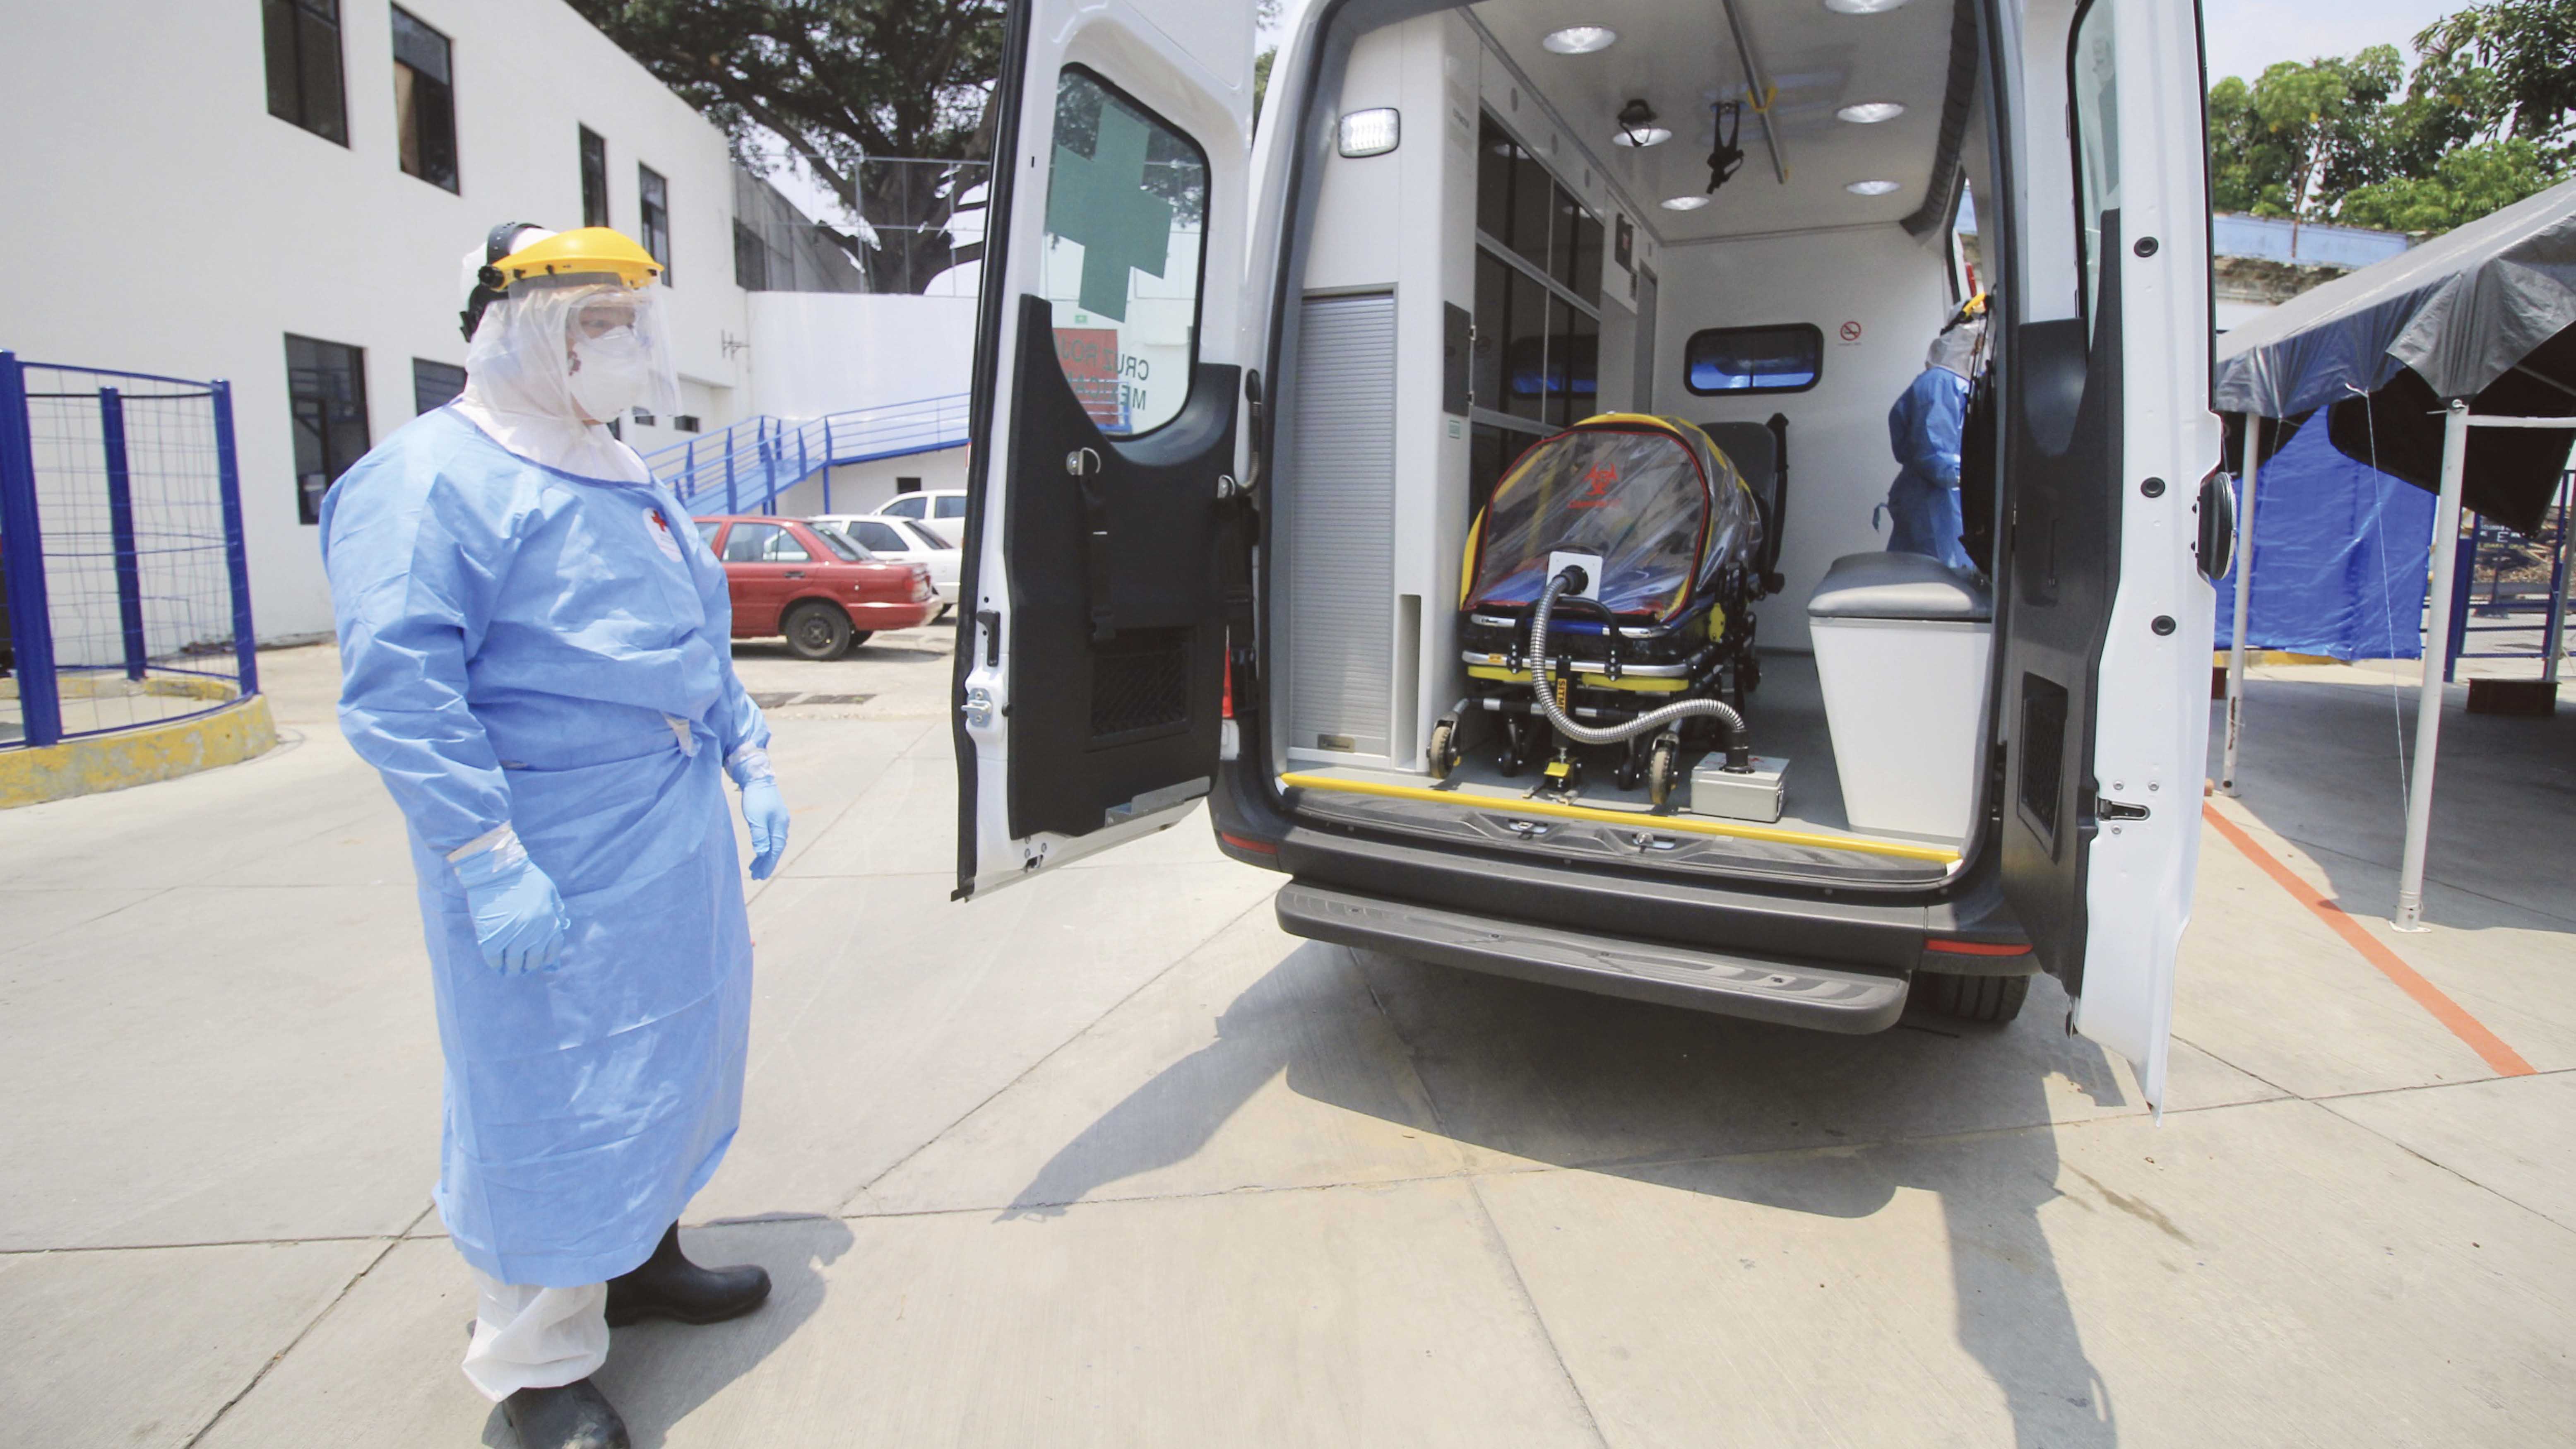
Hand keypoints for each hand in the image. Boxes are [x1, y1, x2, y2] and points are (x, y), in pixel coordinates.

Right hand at [452, 837, 569, 974]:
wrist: (496, 867)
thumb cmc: (524, 876)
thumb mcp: (549, 891)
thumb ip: (557, 911)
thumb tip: (562, 929)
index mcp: (549, 922)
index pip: (552, 952)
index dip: (545, 959)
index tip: (537, 959)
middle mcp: (534, 932)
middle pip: (532, 962)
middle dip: (527, 966)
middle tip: (521, 965)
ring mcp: (512, 936)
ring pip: (514, 964)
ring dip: (512, 969)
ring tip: (508, 968)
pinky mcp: (491, 936)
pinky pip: (494, 959)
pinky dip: (496, 964)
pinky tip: (496, 962)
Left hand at [741, 778, 788, 879]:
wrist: (757, 777)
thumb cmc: (755, 797)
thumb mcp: (755, 819)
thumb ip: (760, 837)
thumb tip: (764, 853)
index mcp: (779, 826)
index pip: (775, 850)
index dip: (768, 864)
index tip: (761, 876)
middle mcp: (782, 825)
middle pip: (776, 849)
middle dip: (767, 864)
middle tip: (757, 877)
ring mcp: (779, 821)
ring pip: (773, 844)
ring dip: (765, 857)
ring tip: (755, 868)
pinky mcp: (773, 818)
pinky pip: (771, 837)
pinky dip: (765, 847)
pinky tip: (759, 851)